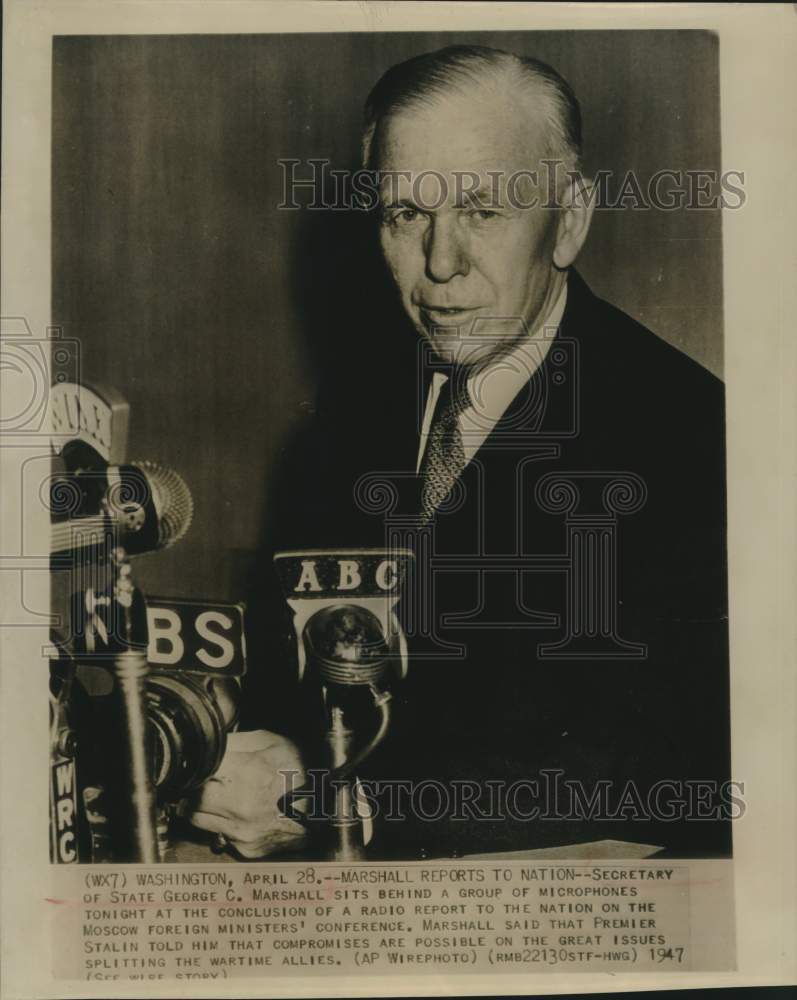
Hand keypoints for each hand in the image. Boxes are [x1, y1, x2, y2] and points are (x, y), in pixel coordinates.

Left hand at [187, 729, 306, 858]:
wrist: (330, 804)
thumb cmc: (304, 768)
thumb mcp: (269, 741)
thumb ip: (232, 742)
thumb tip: (204, 745)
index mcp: (247, 775)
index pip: (195, 773)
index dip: (194, 766)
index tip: (198, 763)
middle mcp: (242, 809)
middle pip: (190, 800)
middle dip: (194, 788)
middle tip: (208, 779)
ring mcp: (243, 833)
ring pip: (198, 820)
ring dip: (204, 806)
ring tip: (225, 793)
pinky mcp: (247, 850)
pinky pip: (219, 835)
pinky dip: (223, 823)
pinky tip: (241, 811)